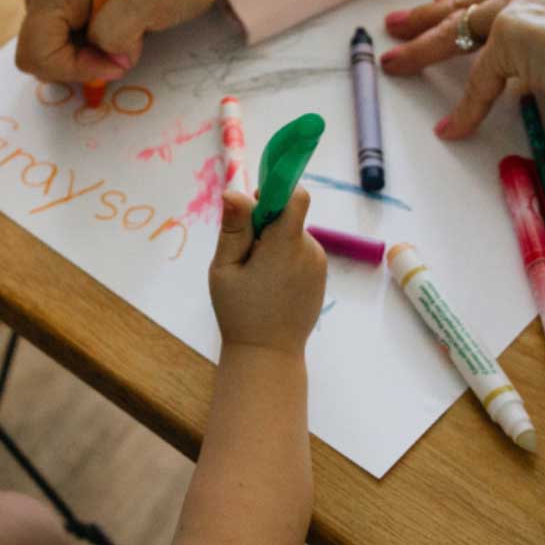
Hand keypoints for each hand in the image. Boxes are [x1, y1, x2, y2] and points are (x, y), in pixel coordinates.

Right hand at [15, 0, 220, 83]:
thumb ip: (121, 24)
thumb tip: (105, 55)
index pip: (39, 50)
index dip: (78, 68)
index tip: (119, 61)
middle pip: (37, 55)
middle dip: (82, 63)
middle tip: (125, 47)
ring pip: (48, 54)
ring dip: (88, 56)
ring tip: (124, 32)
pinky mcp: (54, 2)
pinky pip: (58, 46)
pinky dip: (87, 51)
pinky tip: (114, 31)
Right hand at [209, 188, 326, 359]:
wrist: (268, 354)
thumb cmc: (240, 312)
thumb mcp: (225, 268)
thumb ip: (234, 228)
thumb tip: (235, 191)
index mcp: (286, 245)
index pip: (296, 197)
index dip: (276, 191)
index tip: (254, 206)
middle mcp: (310, 250)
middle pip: (290, 216)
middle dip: (266, 224)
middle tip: (244, 254)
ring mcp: (318, 264)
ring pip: (293, 235)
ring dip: (274, 244)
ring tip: (256, 276)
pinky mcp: (320, 276)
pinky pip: (301, 252)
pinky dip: (284, 258)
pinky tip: (270, 285)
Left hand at [381, 0, 544, 137]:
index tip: (448, 6)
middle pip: (471, 2)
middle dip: (429, 16)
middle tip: (397, 26)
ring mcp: (522, 2)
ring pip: (460, 31)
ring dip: (422, 51)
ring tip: (395, 65)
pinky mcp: (511, 37)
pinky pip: (478, 80)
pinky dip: (465, 109)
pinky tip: (452, 128)